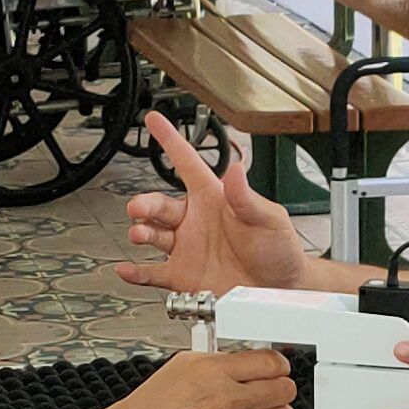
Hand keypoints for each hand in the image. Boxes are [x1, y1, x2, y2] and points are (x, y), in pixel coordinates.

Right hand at [108, 347, 293, 408]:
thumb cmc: (159, 400)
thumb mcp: (188, 361)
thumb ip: (224, 358)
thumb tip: (250, 358)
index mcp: (215, 372)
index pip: (270, 363)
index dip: (278, 363)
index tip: (276, 366)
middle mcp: (226, 400)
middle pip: (282, 389)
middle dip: (281, 383)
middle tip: (274, 384)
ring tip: (269, 406)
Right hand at [114, 114, 308, 295]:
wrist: (282, 287)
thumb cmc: (278, 248)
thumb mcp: (267, 217)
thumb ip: (246, 197)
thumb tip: (236, 171)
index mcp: (213, 199)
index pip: (187, 163)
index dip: (170, 141)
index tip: (154, 121)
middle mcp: (195, 221)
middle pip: (160, 204)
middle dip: (145, 204)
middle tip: (139, 208)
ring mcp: (187, 248)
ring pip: (152, 234)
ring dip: (141, 232)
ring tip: (139, 234)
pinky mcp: (183, 274)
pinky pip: (153, 272)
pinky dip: (137, 272)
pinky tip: (127, 268)